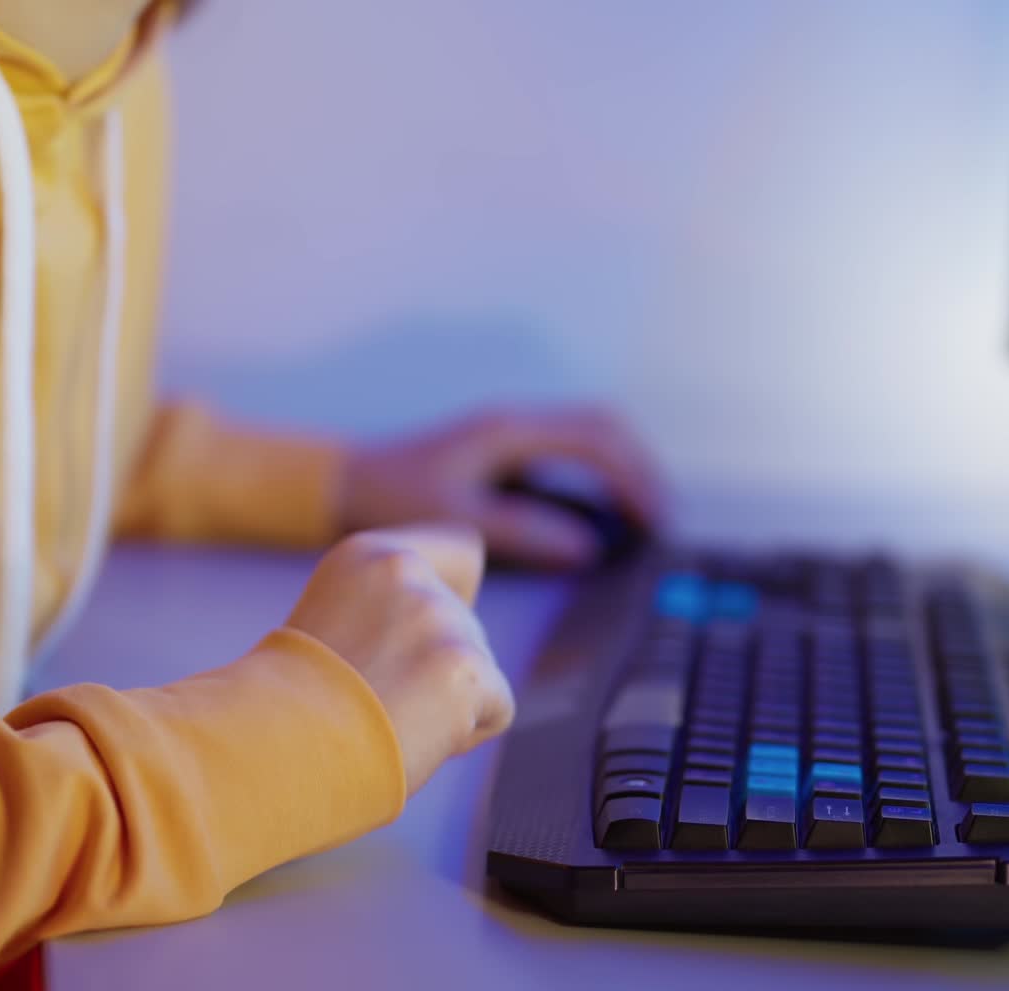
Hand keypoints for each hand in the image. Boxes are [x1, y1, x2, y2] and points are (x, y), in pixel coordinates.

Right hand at [288, 525, 514, 793]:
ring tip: (384, 722)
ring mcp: (440, 618)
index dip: (457, 594)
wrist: (272, 748)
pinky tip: (410, 738)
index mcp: (368, 557)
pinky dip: (463, 736)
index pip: (463, 550)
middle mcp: (409, 574)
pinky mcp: (467, 669)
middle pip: (469, 627)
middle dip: (439, 671)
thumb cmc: (289, 712)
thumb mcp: (331, 632)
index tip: (420, 637)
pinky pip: (496, 710)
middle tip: (374, 703)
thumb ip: (388, 619)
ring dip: (446, 706)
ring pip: (480, 672)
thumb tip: (442, 650)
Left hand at [336, 407, 664, 568]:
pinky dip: (597, 477)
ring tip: (644, 517)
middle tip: (660, 520)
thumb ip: (526, 532)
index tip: (654, 519)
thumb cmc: (396, 498)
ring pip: (590, 436)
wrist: (348, 481)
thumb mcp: (461, 520)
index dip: (634, 477)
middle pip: (604, 428)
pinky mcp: (507, 452)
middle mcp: (518, 423)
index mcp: (511, 430)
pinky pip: (569, 453)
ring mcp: (513, 434)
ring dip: (622, 470)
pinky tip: (604, 514)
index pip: (596, 439)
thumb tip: (588, 548)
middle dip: (640, 470)